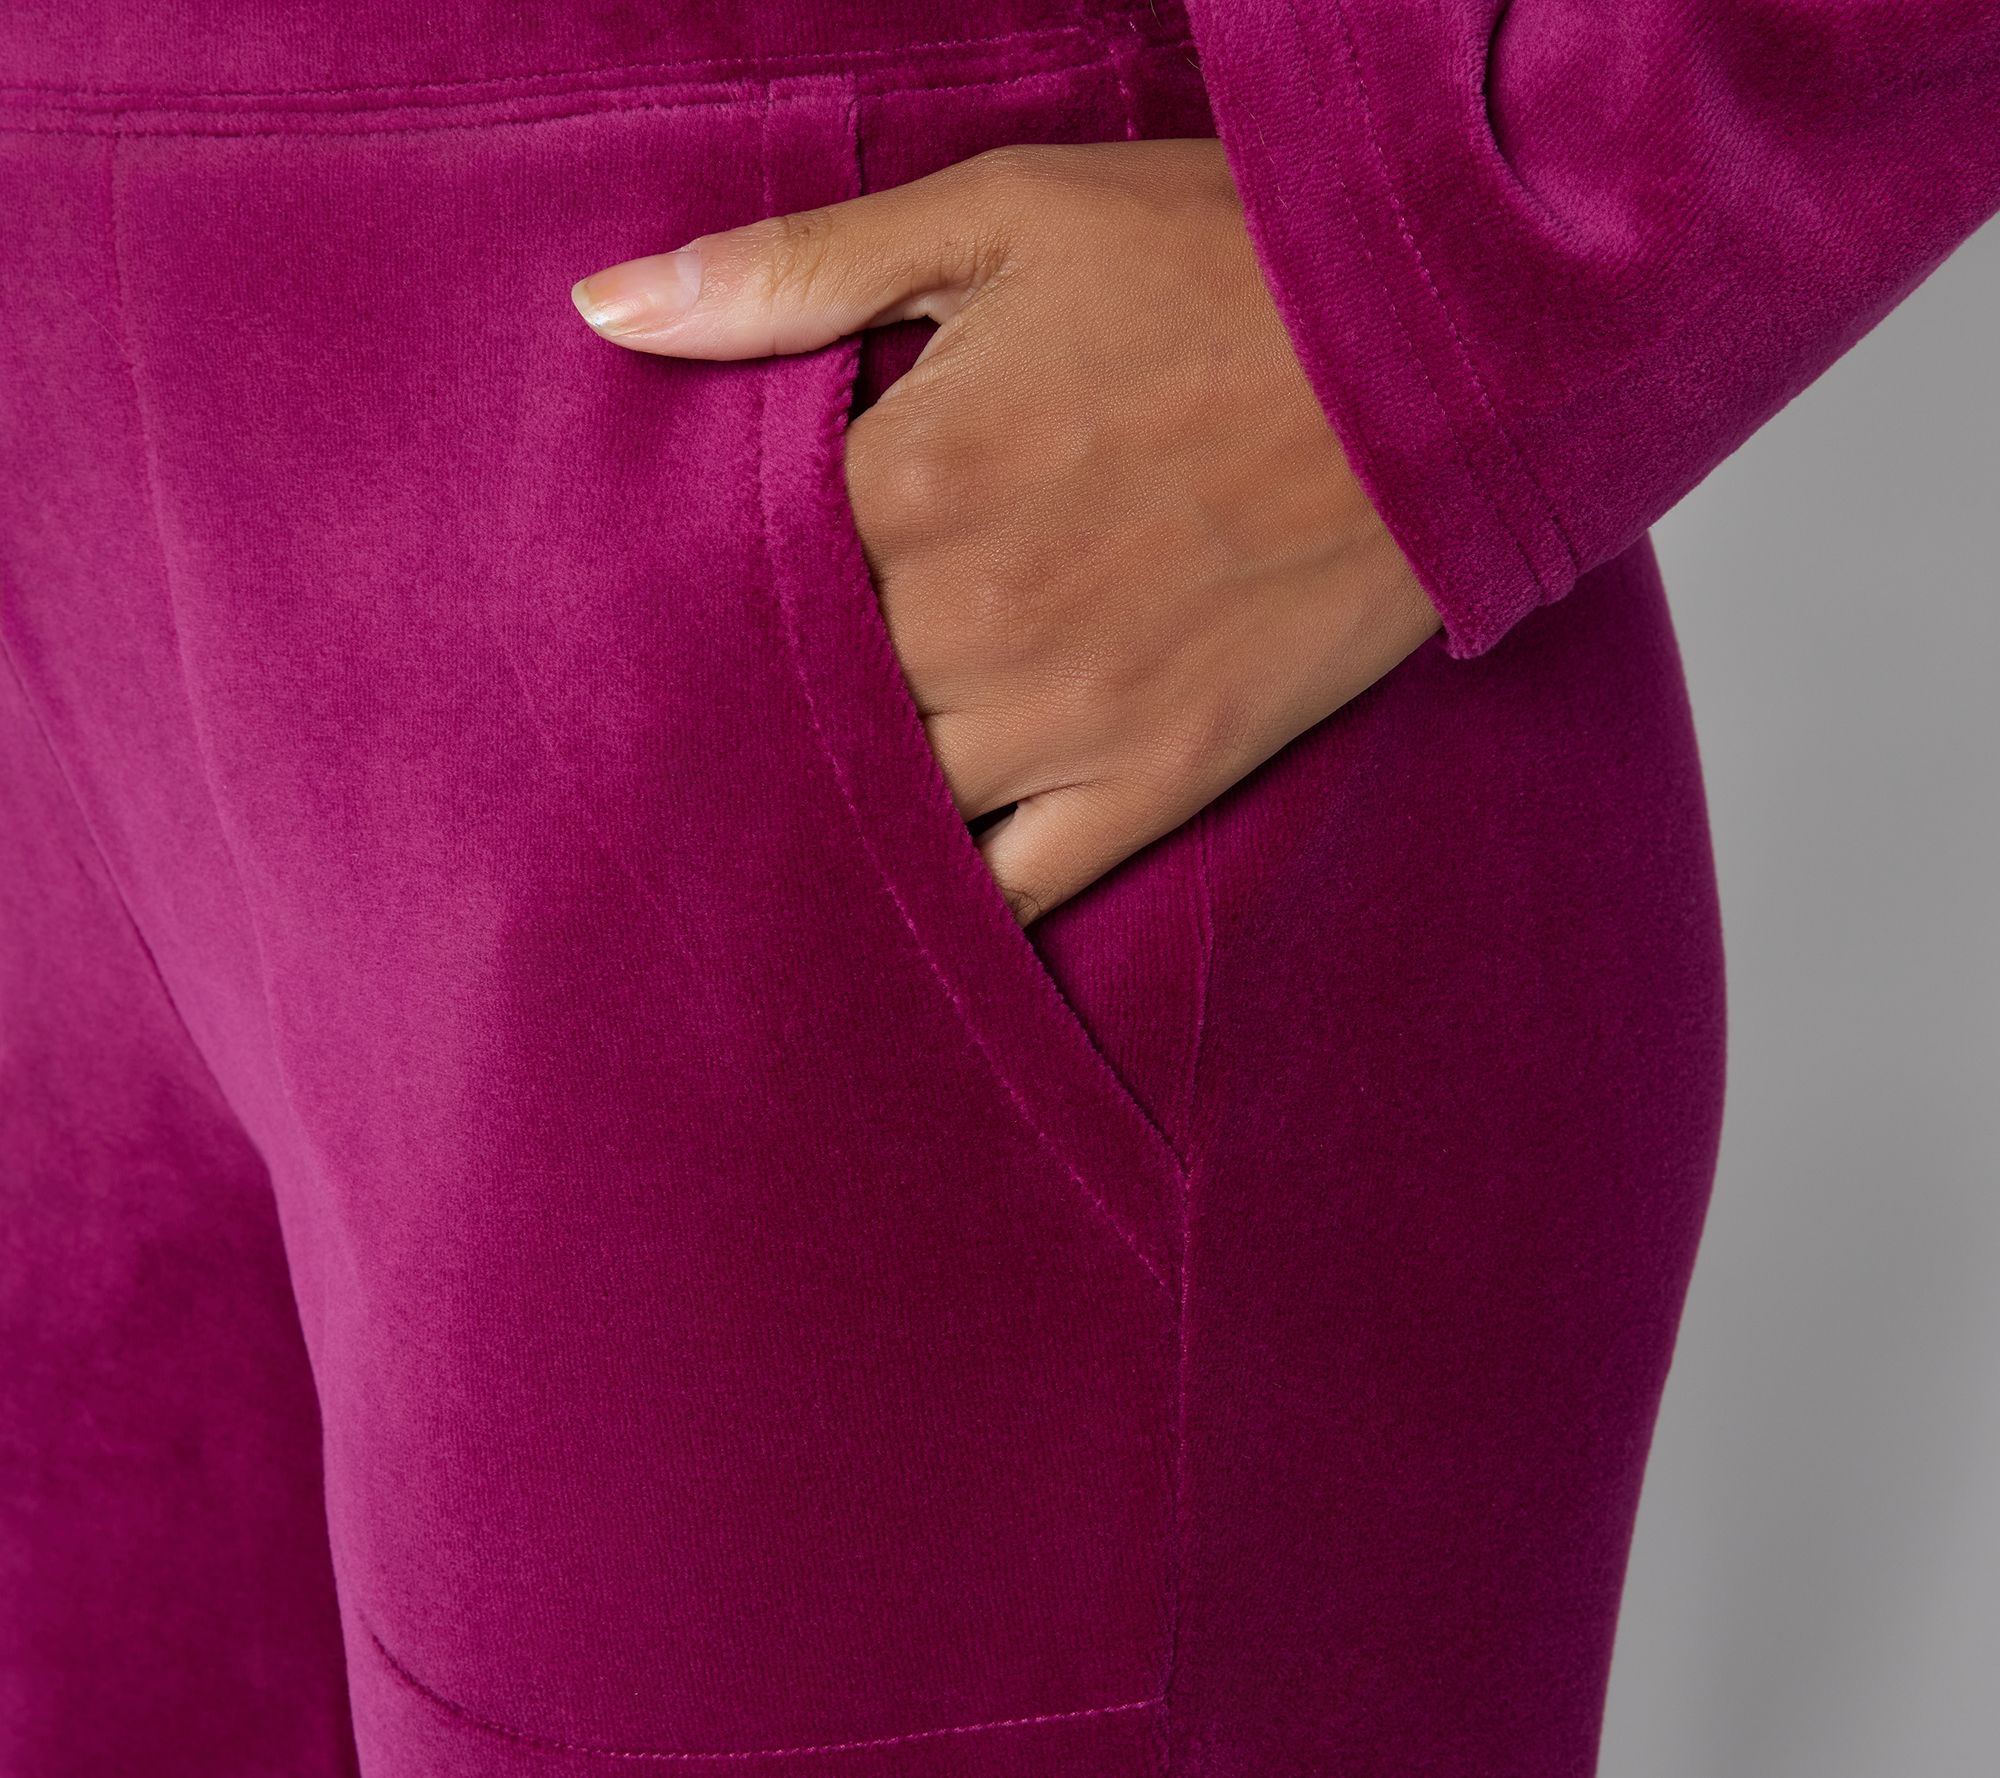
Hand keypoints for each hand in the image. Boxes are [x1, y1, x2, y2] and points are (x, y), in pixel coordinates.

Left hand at [571, 139, 1440, 923]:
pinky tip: (897, 909)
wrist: (1449, 360)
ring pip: (883, 813)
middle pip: (791, 710)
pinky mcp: (1160, 780)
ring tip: (765, 819)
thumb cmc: (1224, 267)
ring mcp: (1065, 721)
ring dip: (824, 813)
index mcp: (909, 476)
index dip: (686, 592)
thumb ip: (793, 272)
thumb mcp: (1001, 217)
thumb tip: (602, 311)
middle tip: (680, 729)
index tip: (653, 604)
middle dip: (740, 711)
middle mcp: (966, 622)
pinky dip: (953, 911)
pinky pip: (1020, 893)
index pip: (726, 577)